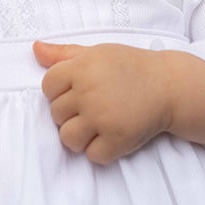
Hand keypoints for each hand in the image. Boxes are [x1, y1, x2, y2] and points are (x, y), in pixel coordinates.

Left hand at [34, 41, 171, 164]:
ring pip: (68, 138)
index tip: (78, 91)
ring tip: (98, 125)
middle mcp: (88, 92)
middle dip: (71, 113)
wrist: (169, 85)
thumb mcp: (96, 52)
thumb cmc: (130, 66)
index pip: (47, 87)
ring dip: (80, 136)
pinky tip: (112, 135)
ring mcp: (102, 117)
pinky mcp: (117, 139)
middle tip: (94, 106)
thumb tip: (35, 48)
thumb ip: (63, 53)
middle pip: (56, 114)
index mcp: (81, 68)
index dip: (59, 91)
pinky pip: (92, 155)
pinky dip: (101, 150)